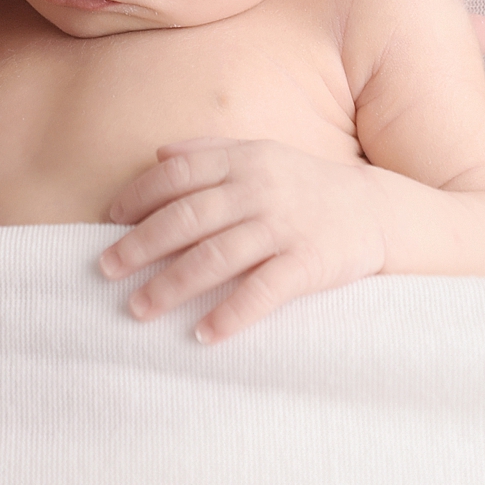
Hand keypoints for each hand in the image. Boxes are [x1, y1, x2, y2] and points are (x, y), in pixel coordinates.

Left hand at [99, 137, 386, 343]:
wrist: (378, 211)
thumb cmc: (305, 185)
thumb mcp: (261, 154)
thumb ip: (209, 151)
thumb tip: (157, 153)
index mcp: (243, 160)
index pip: (178, 174)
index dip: (139, 195)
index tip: (110, 220)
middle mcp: (259, 190)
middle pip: (187, 217)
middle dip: (140, 245)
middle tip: (106, 270)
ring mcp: (284, 227)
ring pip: (216, 257)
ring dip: (171, 285)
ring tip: (139, 309)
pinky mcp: (309, 264)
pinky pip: (263, 291)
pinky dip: (231, 314)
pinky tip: (203, 334)